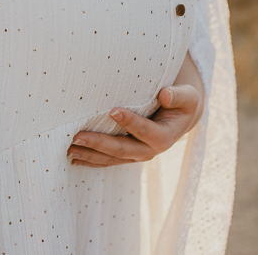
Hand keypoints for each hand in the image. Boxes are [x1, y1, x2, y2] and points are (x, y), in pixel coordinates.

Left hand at [66, 55, 204, 166]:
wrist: (180, 117)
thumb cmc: (182, 102)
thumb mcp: (188, 97)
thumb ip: (178, 95)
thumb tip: (165, 96)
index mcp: (164, 137)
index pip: (146, 131)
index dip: (130, 122)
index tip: (112, 110)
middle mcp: (150, 151)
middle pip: (122, 149)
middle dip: (99, 144)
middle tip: (77, 136)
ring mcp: (137, 155)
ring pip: (111, 158)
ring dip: (90, 155)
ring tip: (69, 149)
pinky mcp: (128, 155)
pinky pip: (108, 161)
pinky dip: (91, 160)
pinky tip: (74, 158)